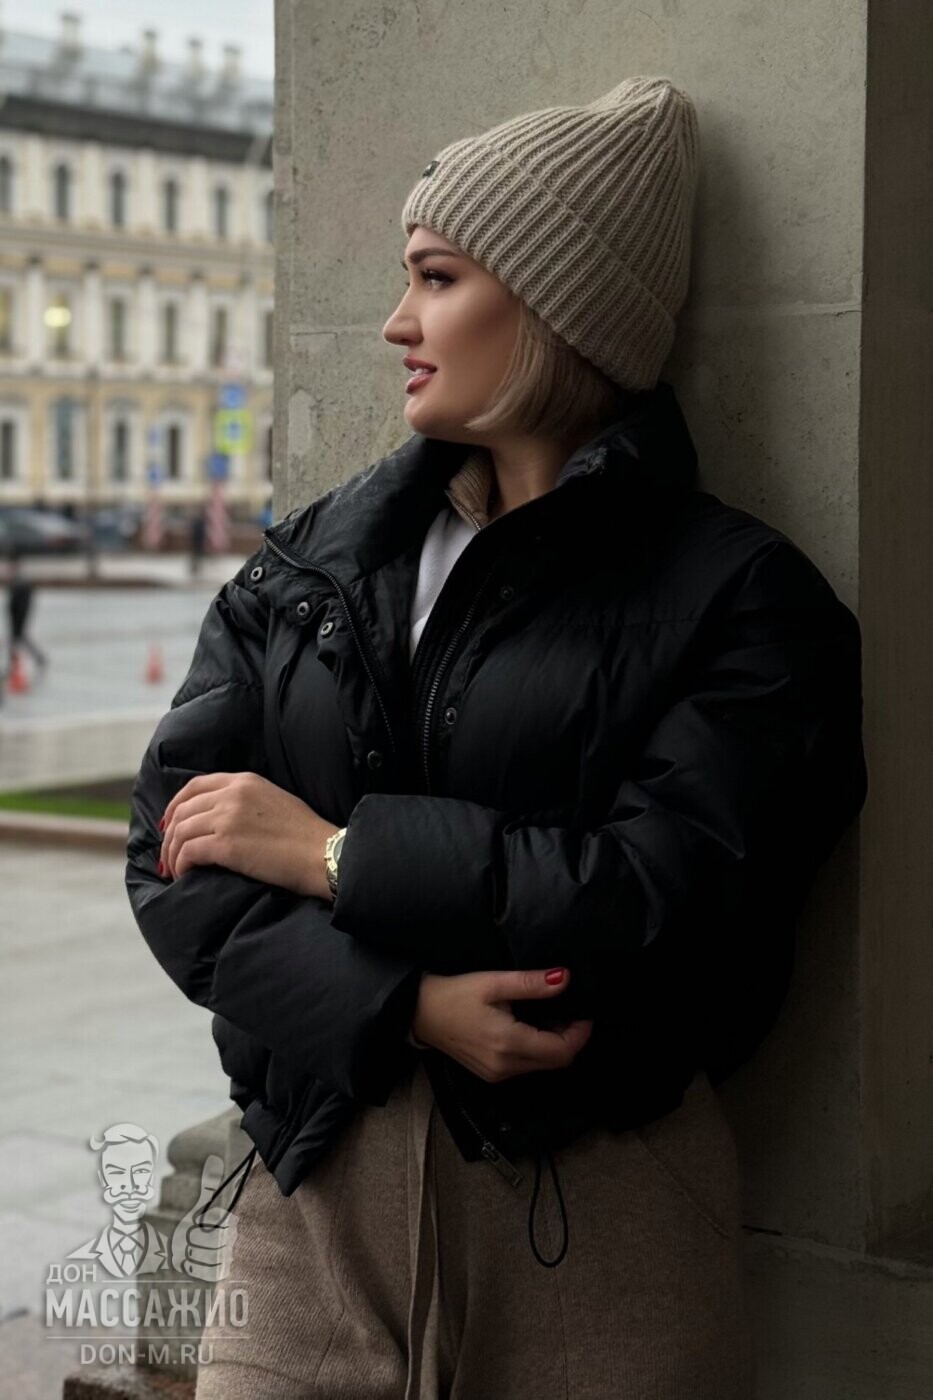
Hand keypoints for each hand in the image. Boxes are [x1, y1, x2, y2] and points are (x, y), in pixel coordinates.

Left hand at [158, 772, 338, 899]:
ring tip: (174, 871)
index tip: (169, 825)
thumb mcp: (274, 800)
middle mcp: (232, 794)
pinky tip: (185, 875)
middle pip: (182, 811)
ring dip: (172, 855)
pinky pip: (188, 852)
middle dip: (169, 837)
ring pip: (180, 833)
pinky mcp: (226, 844)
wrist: (322, 854)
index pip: (194, 786)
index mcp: (244, 781)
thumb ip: (246, 801)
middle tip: (167, 857)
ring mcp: (228, 818)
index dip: (174, 806)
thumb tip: (220, 818)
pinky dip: (181, 865)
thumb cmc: (306, 835)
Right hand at [412, 967, 592, 1081]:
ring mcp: (497, 1074)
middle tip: (569, 1010)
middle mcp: (505, 1067)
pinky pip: (526, 1067)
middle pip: (556, 1062)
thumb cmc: (453, 994)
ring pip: (542, 1066)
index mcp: (508, 1044)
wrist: (418, 1012)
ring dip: (554, 1045)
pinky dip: (537, 1050)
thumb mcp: (493, 982)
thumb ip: (531, 983)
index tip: (583, 1011)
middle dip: (570, 1038)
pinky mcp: (491, 1074)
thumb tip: (564, 979)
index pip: (562, 1051)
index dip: (580, 1033)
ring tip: (551, 1015)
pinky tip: (531, 1028)